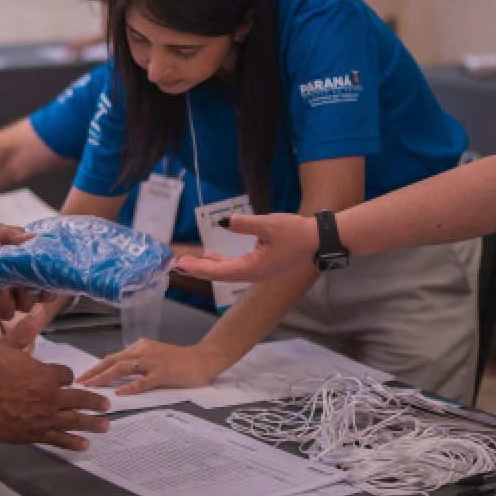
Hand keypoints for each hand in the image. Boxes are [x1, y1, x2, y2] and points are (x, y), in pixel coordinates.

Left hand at [0, 224, 50, 319]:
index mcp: (25, 271)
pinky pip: (7, 312)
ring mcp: (7, 297)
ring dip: (25, 295)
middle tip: (37, 280)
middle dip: (43, 291)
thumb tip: (33, 237)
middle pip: (42, 298)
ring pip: (27, 306)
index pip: (48, 282)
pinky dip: (7, 302)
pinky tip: (1, 289)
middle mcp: (19, 286)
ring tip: (16, 282)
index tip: (55, 275)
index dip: (55, 282)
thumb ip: (16, 235)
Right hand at [0, 308, 110, 449]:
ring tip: (105, 426)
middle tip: (107, 405)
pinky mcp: (35, 433)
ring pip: (74, 421)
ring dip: (92, 423)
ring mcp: (43, 417)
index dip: (68, 376)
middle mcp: (49, 397)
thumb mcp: (7, 344)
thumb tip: (39, 310)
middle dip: (95, 402)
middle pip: (79, 400)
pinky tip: (84, 445)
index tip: (69, 379)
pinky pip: (59, 439)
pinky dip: (73, 442)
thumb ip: (26, 330)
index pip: (67, 375)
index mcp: (45, 374)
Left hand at [77, 339, 224, 394]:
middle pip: (112, 360)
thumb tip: (120, 371)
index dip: (97, 366)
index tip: (84, 376)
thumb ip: (139, 361)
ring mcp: (153, 362)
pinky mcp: (163, 373)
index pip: (113, 357)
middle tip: (80, 382)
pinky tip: (119, 393)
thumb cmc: (180, 361)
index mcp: (140, 347)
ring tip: (92, 386)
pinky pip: (143, 381)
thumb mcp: (155, 356)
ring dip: (104, 377)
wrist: (203, 359)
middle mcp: (143, 351)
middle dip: (94, 371)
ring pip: (123, 368)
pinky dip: (129, 387)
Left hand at [174, 213, 317, 282]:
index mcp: (254, 268)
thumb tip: (223, 221)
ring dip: (207, 267)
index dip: (199, 268)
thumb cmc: (296, 232)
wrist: (319, 239)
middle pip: (220, 274)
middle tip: (177, 265)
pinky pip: (235, 267)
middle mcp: (253, 273)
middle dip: (198, 269)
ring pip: (226, 271)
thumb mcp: (269, 224)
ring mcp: (258, 270)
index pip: (220, 271)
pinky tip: (211, 258)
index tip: (182, 265)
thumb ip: (244, 223)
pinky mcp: (261, 264)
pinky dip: (220, 263)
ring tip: (189, 262)